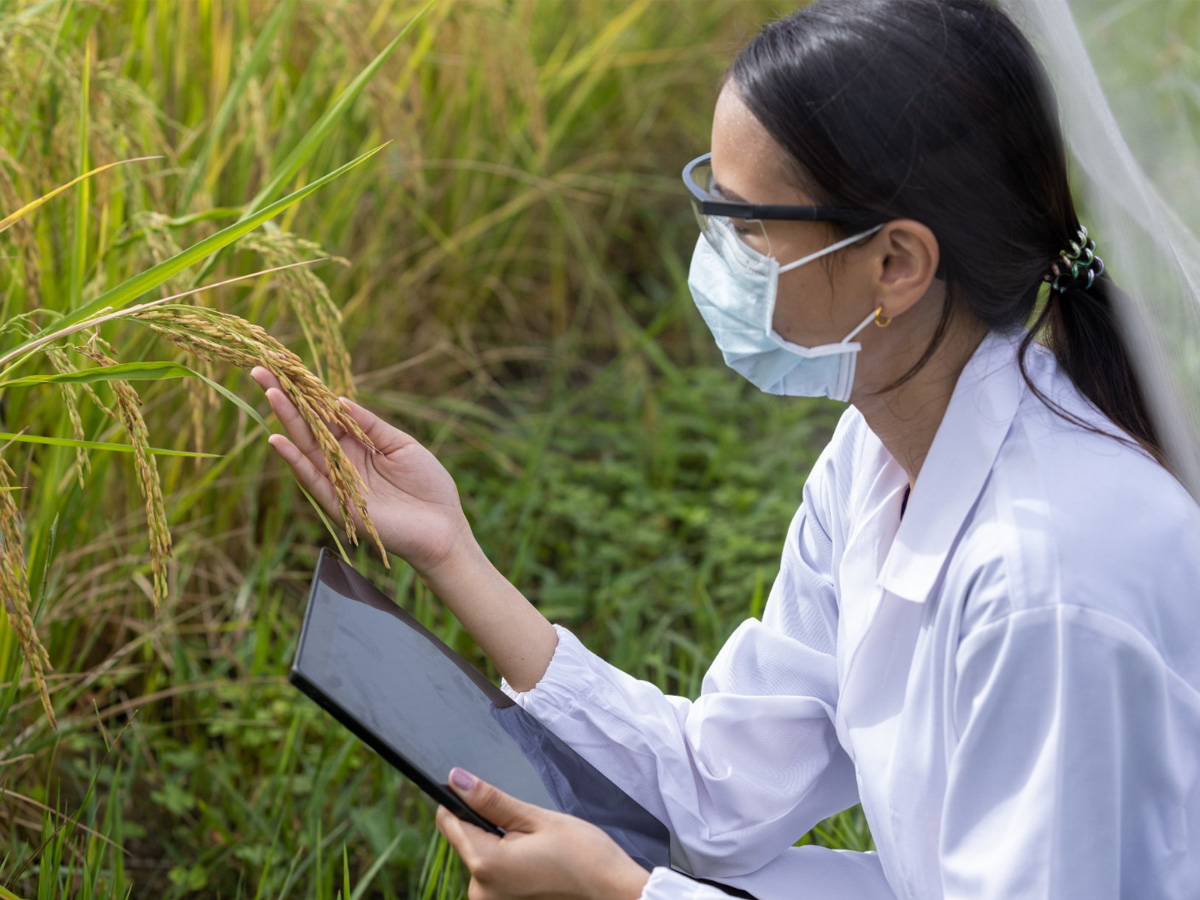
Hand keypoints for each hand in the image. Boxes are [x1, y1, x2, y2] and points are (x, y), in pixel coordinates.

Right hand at [251, 367, 472, 577]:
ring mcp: (339, 482)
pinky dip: (296, 461)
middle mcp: (342, 461)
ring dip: (287, 422)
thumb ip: (370, 425)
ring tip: (270, 394)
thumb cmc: (428, 485)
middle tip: (260, 372)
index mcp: (357, 444)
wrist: (444, 528)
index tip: (285, 368)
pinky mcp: (340, 505)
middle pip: (308, 426)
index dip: (307, 393)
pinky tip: (279, 440)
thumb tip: (337, 399)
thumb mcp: (401, 445)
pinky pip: (314, 480)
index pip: (325, 414)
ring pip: (305, 448)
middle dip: (285, 399)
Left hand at [436, 768, 649, 899]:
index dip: (460, 800)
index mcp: (486, 864)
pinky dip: (507, 864)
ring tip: (535, 848)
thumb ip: (491, 801)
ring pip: (480, 857)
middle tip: (527, 827)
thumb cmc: (583, 855)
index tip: (481, 792)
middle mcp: (480, 891)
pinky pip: (492, 876)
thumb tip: (456, 779)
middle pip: (465, 840)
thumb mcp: (538, 818)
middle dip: (487, 826)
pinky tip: (534, 863)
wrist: (612, 892)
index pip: (448, 822)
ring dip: (498, 846)